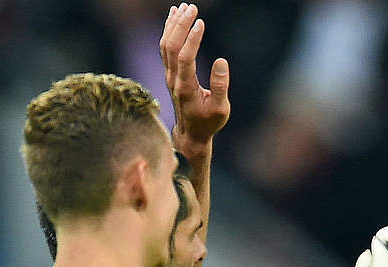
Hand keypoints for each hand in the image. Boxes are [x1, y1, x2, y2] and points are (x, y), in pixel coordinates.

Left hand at [160, 3, 229, 150]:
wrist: (191, 134)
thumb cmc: (208, 122)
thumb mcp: (220, 109)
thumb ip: (221, 86)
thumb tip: (221, 61)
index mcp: (186, 88)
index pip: (185, 58)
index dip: (192, 39)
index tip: (201, 23)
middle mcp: (173, 79)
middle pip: (171, 47)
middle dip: (180, 25)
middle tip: (192, 7)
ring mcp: (169, 75)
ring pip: (165, 45)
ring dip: (173, 25)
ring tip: (183, 7)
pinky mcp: (170, 73)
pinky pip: (165, 48)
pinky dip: (169, 30)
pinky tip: (174, 17)